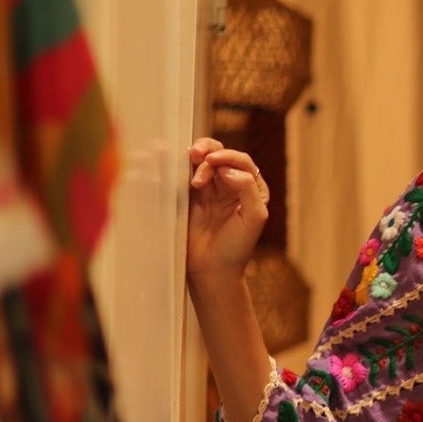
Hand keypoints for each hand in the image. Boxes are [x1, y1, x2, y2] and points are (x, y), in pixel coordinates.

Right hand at [186, 137, 269, 281]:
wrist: (212, 270)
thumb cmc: (236, 248)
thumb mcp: (253, 218)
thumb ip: (248, 189)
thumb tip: (227, 169)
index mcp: (252, 189)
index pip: (242, 163)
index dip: (228, 157)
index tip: (213, 164)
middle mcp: (231, 186)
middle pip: (220, 156)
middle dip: (208, 151)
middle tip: (196, 156)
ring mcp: (210, 190)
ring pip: (201, 162)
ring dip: (194, 155)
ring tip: (189, 161)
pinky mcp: (190, 197)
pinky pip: (184, 174)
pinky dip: (177, 164)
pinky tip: (169, 158)